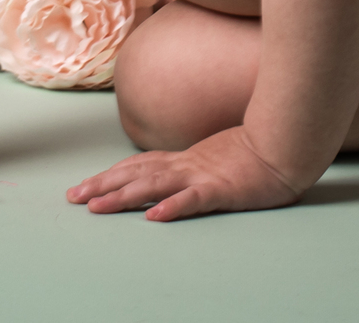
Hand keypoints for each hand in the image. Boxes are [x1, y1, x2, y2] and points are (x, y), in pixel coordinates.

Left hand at [66, 125, 299, 222]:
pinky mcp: (222, 189)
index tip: (86, 185)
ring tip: (96, 208)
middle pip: (136, 174)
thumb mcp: (218, 155)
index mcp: (185, 158)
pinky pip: (194, 200)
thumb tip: (177, 173)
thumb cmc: (257, 150)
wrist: (286, 140)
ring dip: (123, 197)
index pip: (139, 165)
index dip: (111, 174)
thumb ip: (196, 163)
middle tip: (73, 197)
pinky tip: (154, 217)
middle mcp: (186, 164)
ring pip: (154, 186)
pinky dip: (172, 207)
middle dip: (102, 186)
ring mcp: (202, 175)